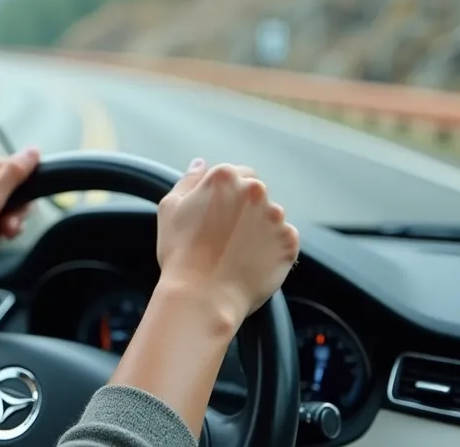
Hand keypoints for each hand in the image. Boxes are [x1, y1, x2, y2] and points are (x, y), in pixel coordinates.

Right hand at [155, 158, 299, 322]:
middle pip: (255, 193)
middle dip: (243, 209)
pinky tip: (250, 262)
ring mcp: (276, 217)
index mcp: (225, 177)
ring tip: (236, 252)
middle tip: (224, 236)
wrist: (202, 296)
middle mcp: (255, 191)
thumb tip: (201, 164)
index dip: (225, 196)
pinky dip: (271, 249)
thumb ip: (188, 181)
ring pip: (270, 217)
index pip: (237, 174)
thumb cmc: (181, 254)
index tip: (216, 215)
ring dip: (258, 228)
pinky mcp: (289, 242)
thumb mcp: (170, 209)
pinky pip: (283, 240)